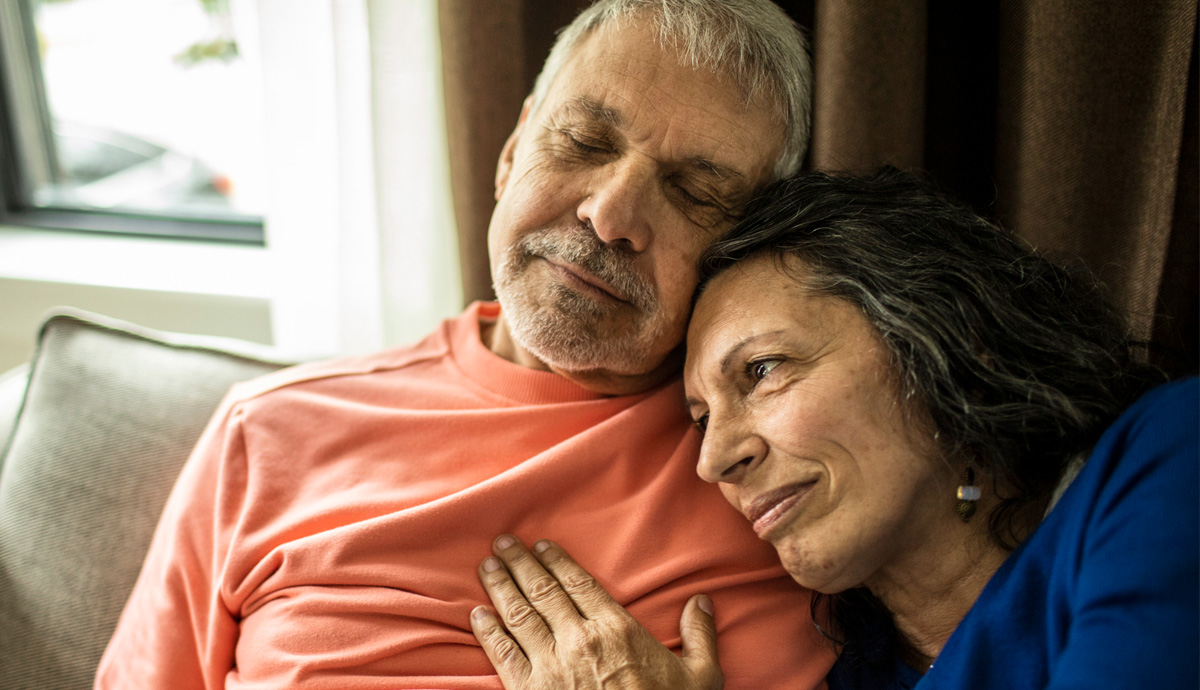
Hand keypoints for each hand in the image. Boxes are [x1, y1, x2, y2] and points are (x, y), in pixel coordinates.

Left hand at [470, 535, 723, 689]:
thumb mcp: (700, 677)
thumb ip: (699, 636)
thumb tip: (702, 601)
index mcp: (617, 630)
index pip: (580, 584)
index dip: (557, 561)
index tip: (540, 545)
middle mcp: (580, 640)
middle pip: (543, 591)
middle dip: (520, 563)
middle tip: (502, 542)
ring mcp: (552, 666)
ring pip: (519, 615)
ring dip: (500, 588)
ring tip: (487, 567)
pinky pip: (503, 655)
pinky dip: (488, 632)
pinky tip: (478, 616)